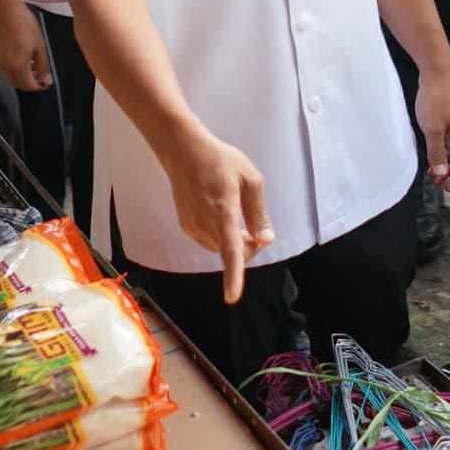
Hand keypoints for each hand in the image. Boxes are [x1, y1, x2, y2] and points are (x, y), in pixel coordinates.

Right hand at [0, 3, 53, 92]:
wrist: (4, 9)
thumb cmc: (23, 23)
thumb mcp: (39, 45)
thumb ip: (43, 66)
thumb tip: (46, 80)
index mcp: (18, 66)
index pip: (29, 86)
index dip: (39, 86)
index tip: (46, 82)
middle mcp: (5, 67)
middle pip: (18, 85)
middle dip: (30, 83)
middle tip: (40, 75)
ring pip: (10, 77)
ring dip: (21, 76)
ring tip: (32, 65)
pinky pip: (4, 68)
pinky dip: (13, 68)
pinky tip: (22, 57)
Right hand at [159, 131, 273, 302]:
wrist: (184, 151)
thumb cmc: (221, 160)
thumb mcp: (250, 179)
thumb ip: (258, 213)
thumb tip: (265, 240)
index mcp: (224, 209)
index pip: (229, 249)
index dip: (233, 275)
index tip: (231, 297)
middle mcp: (204, 221)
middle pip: (230, 252)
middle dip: (248, 249)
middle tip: (256, 230)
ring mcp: (191, 224)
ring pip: (219, 249)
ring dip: (233, 243)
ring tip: (237, 218)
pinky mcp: (185, 225)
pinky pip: (209, 241)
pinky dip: (220, 237)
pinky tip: (221, 216)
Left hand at [414, 72, 449, 191]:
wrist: (436, 73)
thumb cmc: (436, 99)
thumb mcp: (433, 129)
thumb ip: (437, 153)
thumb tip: (441, 173)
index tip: (446, 187)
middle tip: (438, 184)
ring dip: (446, 164)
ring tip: (434, 175)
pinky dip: (443, 152)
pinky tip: (433, 158)